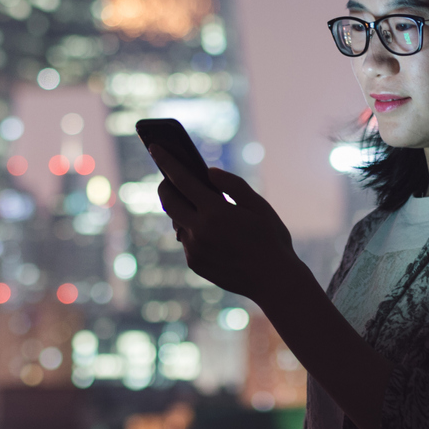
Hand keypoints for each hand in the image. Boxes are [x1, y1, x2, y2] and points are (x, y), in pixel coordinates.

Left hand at [150, 149, 306, 303]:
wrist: (274, 281)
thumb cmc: (271, 238)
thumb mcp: (259, 205)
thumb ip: (233, 185)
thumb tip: (208, 172)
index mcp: (215, 212)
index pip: (182, 179)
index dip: (167, 161)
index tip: (154, 147)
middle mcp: (199, 231)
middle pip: (168, 201)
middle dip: (166, 185)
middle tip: (171, 177)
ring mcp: (194, 249)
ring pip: (177, 221)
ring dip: (183, 210)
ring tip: (195, 203)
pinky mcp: (195, 263)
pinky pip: (187, 240)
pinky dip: (193, 230)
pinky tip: (210, 230)